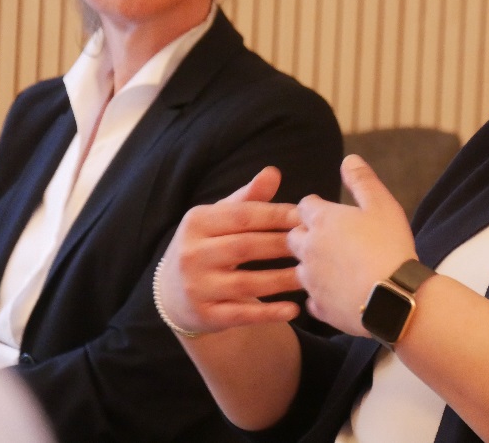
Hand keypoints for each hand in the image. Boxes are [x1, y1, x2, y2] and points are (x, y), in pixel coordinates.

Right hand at [157, 167, 303, 334]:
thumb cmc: (207, 245)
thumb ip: (248, 198)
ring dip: (283, 280)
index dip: (277, 215)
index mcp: (196, 222)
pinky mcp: (205, 316)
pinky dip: (270, 313)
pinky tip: (294, 309)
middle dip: (283, 245)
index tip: (306, 216)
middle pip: (246, 247)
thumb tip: (273, 172)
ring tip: (311, 276)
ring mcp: (196, 287)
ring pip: (247, 283)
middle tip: (316, 245)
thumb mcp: (219, 218)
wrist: (172, 293)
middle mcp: (192, 254)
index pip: (243, 215)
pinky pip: (242, 314)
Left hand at [288, 154, 416, 334]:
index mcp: (322, 221)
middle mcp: (308, 249)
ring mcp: (311, 281)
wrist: (394, 298)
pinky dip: (321, 296)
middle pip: (293, 236)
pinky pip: (311, 300)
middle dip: (306, 234)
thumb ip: (362, 180)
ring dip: (312, 265)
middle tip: (329, 238)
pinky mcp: (319, 308)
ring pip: (300, 269)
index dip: (317, 207)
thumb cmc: (389, 246)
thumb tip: (349, 159)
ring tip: (335, 267)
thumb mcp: (382, 204)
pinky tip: (336, 294)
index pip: (305, 205)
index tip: (330, 212)